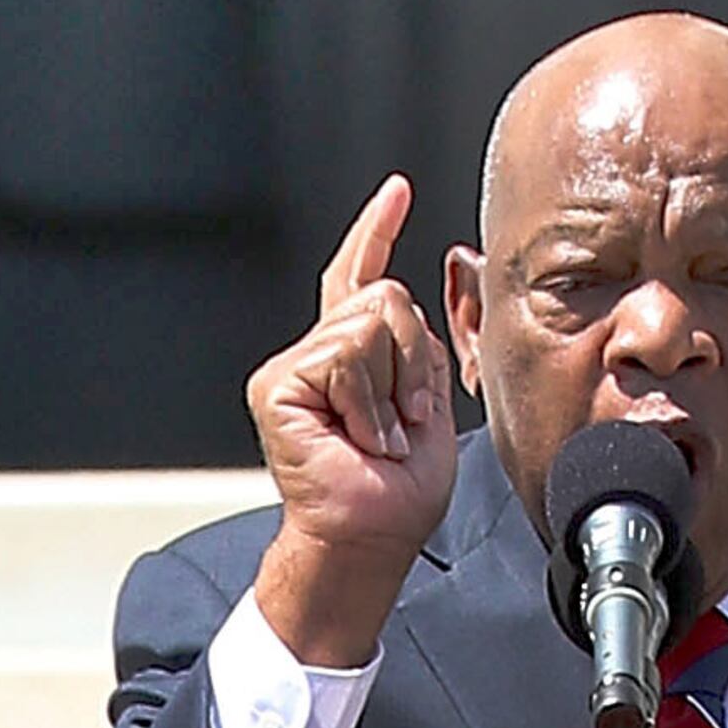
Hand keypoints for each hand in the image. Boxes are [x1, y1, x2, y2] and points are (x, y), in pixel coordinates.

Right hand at [243, 174, 460, 673]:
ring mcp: (294, 366)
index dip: (378, 229)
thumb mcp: (431, 394)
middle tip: (400, 422)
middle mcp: (319, 351)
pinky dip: (370, 403)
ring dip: (394, 388)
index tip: (397, 191)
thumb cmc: (401, 487)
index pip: (363, 274)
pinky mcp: (277, 384)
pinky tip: (359, 438)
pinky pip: (346, 353)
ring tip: (379, 434)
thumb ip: (428, 337)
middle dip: (413, 360)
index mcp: (355, 352)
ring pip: (372, 320)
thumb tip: (450, 271)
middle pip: (387, 295)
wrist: (372, 536)